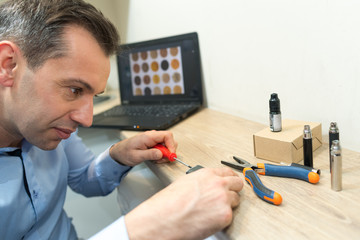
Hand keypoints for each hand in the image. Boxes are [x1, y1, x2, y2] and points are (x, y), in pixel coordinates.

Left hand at [109, 130, 176, 165]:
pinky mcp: (152, 143)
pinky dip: (161, 154)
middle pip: (169, 140)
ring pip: (166, 144)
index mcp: (148, 136)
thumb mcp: (137, 156)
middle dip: (168, 151)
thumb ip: (150, 154)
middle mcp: (151, 136)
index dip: (171, 145)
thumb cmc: (125, 153)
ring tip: (156, 159)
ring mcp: (152, 139)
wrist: (119, 153)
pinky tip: (154, 157)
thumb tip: (161, 154)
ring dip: (164, 153)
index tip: (171, 154)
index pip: (167, 135)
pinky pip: (162, 147)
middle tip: (163, 159)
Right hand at [125, 167, 243, 239]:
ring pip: (235, 200)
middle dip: (233, 190)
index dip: (229, 179)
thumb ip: (201, 182)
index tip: (229, 183)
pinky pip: (230, 216)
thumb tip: (207, 186)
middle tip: (227, 196)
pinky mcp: (225, 215)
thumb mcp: (185, 182)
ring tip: (213, 211)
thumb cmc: (168, 203)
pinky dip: (222, 219)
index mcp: (206, 174)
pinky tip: (209, 219)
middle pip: (238, 183)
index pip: (228, 172)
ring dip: (227, 205)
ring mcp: (223, 199)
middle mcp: (217, 184)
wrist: (164, 218)